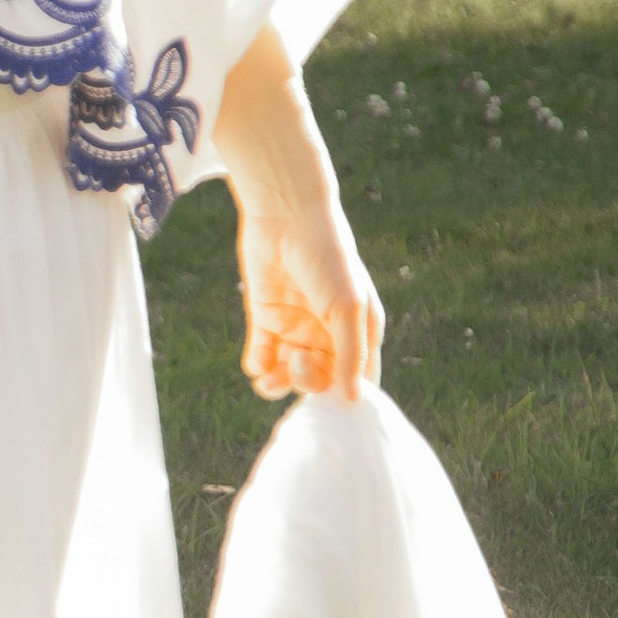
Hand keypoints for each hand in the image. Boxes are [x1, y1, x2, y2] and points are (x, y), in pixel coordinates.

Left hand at [234, 191, 383, 402]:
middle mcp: (327, 333)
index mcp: (358, 330)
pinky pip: (262, 358)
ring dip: (279, 384)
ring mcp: (296, 327)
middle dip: (307, 381)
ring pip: (288, 375)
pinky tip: (260, 361)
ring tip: (270, 377)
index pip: (357, 378)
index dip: (345, 395)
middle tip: (298, 360)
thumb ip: (350, 355)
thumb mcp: (347, 307)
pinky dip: (259, 367)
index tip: (332, 401)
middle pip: (319, 380)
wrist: (286, 216)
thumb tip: (354, 399)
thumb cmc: (328, 258)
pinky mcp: (266, 319)